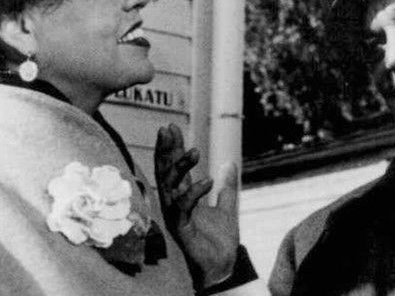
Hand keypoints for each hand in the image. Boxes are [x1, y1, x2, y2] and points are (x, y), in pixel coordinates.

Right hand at [154, 124, 239, 287]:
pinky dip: (194, 193)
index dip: (172, 148)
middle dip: (165, 150)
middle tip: (167, 129)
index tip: (171, 127)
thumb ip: (227, 187)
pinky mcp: (181, 230)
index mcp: (183, 198)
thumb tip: (229, 162)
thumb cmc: (218, 242)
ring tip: (195, 151)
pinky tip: (208, 181)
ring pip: (169, 187)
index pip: (174, 168)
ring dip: (180, 168)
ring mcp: (175, 216)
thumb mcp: (228, 208)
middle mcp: (174, 204)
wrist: (224, 268)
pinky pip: (183, 208)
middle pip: (165, 172)